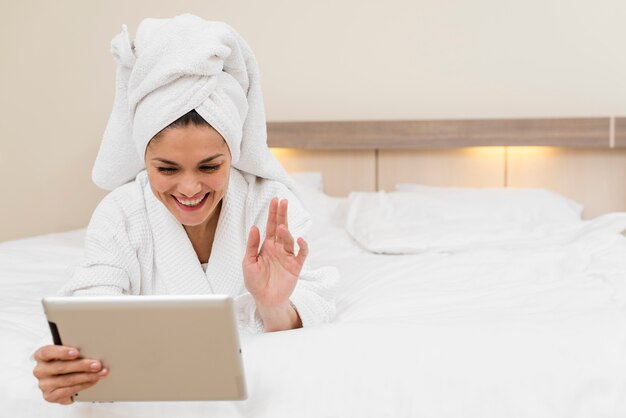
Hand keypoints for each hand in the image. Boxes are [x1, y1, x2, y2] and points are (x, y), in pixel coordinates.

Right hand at [32, 345, 107, 403]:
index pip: (47, 352)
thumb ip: (74, 351)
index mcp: (41, 356)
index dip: (62, 352)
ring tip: (99, 373)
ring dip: (86, 377)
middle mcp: (40, 370)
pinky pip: (67, 391)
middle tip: (97, 365)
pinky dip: (82, 386)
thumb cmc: (66, 361)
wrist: (62, 379)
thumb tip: (92, 350)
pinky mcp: (49, 396)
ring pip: (67, 380)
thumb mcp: (67, 353)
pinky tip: (92, 381)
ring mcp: (44, 384)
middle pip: (61, 367)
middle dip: (82, 366)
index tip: (76, 352)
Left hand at [243, 198, 307, 329]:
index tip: (275, 200)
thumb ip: (251, 245)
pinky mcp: (296, 266)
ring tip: (281, 227)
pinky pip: (301, 254)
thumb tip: (254, 227)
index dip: (273, 213)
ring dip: (286, 233)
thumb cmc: (255, 282)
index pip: (270, 226)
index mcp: (267, 245)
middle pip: (282, 228)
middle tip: (283, 201)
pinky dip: (302, 246)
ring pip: (290, 240)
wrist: (265, 300)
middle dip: (282, 215)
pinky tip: (300, 239)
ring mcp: (288, 256)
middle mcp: (278, 248)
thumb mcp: (248, 262)